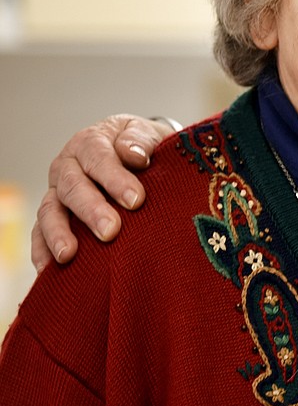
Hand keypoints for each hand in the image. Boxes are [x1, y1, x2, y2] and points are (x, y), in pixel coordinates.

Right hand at [31, 115, 173, 270]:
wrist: (137, 155)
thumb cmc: (144, 147)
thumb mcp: (148, 135)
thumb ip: (142, 141)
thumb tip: (135, 155)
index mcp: (90, 143)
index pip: (98, 158)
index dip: (115, 178)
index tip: (136, 200)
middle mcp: (67, 167)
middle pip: (73, 187)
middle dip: (91, 210)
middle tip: (111, 231)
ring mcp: (58, 193)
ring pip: (50, 211)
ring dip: (59, 233)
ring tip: (69, 254)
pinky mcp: (54, 217)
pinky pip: (40, 234)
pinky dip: (42, 251)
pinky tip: (48, 270)